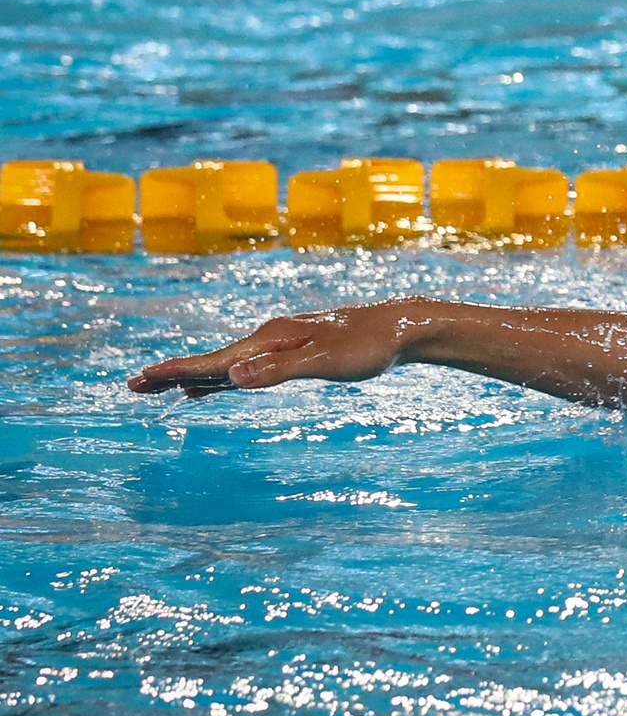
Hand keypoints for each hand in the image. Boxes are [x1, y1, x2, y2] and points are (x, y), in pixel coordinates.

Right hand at [129, 302, 417, 398]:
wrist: (402, 327)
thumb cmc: (368, 346)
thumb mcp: (325, 362)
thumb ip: (278, 370)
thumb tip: (231, 376)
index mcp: (272, 339)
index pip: (216, 361)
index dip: (178, 373)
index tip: (143, 380)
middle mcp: (271, 337)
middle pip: (214, 360)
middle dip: (175, 374)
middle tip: (135, 386)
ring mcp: (283, 343)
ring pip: (230, 363)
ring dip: (196, 376)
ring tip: (164, 387)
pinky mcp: (297, 351)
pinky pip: (250, 366)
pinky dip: (227, 377)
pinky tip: (221, 384)